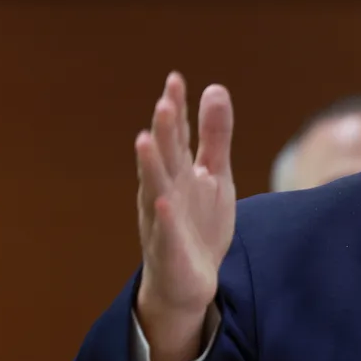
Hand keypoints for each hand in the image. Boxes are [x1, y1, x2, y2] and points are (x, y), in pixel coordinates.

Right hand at [134, 72, 235, 360]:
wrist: (189, 281)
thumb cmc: (199, 224)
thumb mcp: (215, 175)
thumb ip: (215, 135)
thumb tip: (215, 88)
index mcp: (177, 171)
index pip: (176, 135)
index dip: (176, 109)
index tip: (176, 79)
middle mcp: (165, 190)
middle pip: (164, 156)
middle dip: (164, 131)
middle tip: (164, 101)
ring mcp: (163, 219)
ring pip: (155, 188)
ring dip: (151, 165)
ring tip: (146, 139)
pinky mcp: (169, 248)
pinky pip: (166, 230)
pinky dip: (164, 215)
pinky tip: (163, 199)